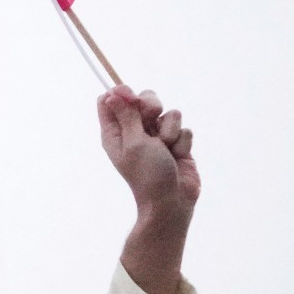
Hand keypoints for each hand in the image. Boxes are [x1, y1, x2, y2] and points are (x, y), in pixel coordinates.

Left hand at [98, 86, 198, 214]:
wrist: (172, 200)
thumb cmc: (147, 174)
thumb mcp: (133, 142)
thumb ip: (126, 115)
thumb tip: (110, 94)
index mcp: (115, 133)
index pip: (110, 101)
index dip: (121, 93)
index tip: (131, 96)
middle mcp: (135, 132)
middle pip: (143, 99)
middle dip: (151, 104)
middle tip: (151, 117)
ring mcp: (157, 137)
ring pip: (168, 113)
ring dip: (169, 129)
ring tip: (165, 147)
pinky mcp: (176, 143)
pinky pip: (183, 128)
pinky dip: (181, 141)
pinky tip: (177, 155)